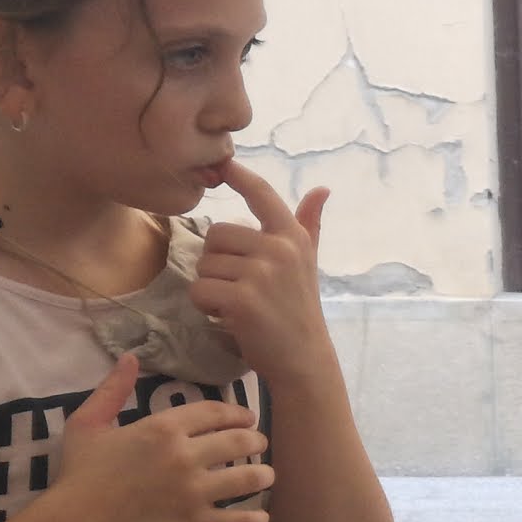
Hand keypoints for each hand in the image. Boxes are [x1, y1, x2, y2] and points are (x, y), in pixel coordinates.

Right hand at [38, 349, 273, 521]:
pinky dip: (254, 520)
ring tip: (267, 476)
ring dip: (263, 475)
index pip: (214, 413)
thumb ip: (112, 390)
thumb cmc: (79, 473)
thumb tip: (130, 357)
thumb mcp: (87, 423)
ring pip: (247, 478)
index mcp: (163, 428)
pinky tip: (261, 518)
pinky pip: (237, 521)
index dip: (236, 413)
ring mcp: (194, 492)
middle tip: (260, 444)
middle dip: (255, 440)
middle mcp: (185, 456)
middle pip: (239, 441)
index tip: (248, 418)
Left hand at [190, 161, 338, 382]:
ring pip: (204, 265)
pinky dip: (205, 306)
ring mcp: (261, 274)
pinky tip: (227, 317)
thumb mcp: (307, 262)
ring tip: (237, 304)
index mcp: (292, 236)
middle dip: (217, 262)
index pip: (262, 194)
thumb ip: (309, 224)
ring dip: (211, 287)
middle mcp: (279, 249)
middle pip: (216, 234)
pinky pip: (199, 289)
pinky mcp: (242, 300)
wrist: (303, 359)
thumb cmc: (299, 310)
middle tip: (239, 286)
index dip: (239, 176)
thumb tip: (322, 189)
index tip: (223, 162)